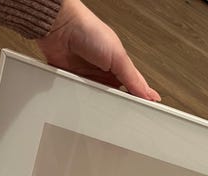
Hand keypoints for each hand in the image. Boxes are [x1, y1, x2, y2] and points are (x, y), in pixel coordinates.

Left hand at [37, 0, 160, 100]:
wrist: (59, 27)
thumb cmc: (88, 30)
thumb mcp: (118, 56)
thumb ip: (133, 78)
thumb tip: (148, 93)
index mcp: (120, 65)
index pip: (135, 87)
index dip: (141, 99)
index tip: (147, 111)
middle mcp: (106, 72)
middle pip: (118, 97)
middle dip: (120, 105)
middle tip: (126, 116)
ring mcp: (90, 78)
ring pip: (100, 99)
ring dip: (102, 104)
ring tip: (107, 111)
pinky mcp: (75, 81)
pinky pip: (82, 96)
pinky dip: (84, 100)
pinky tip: (88, 104)